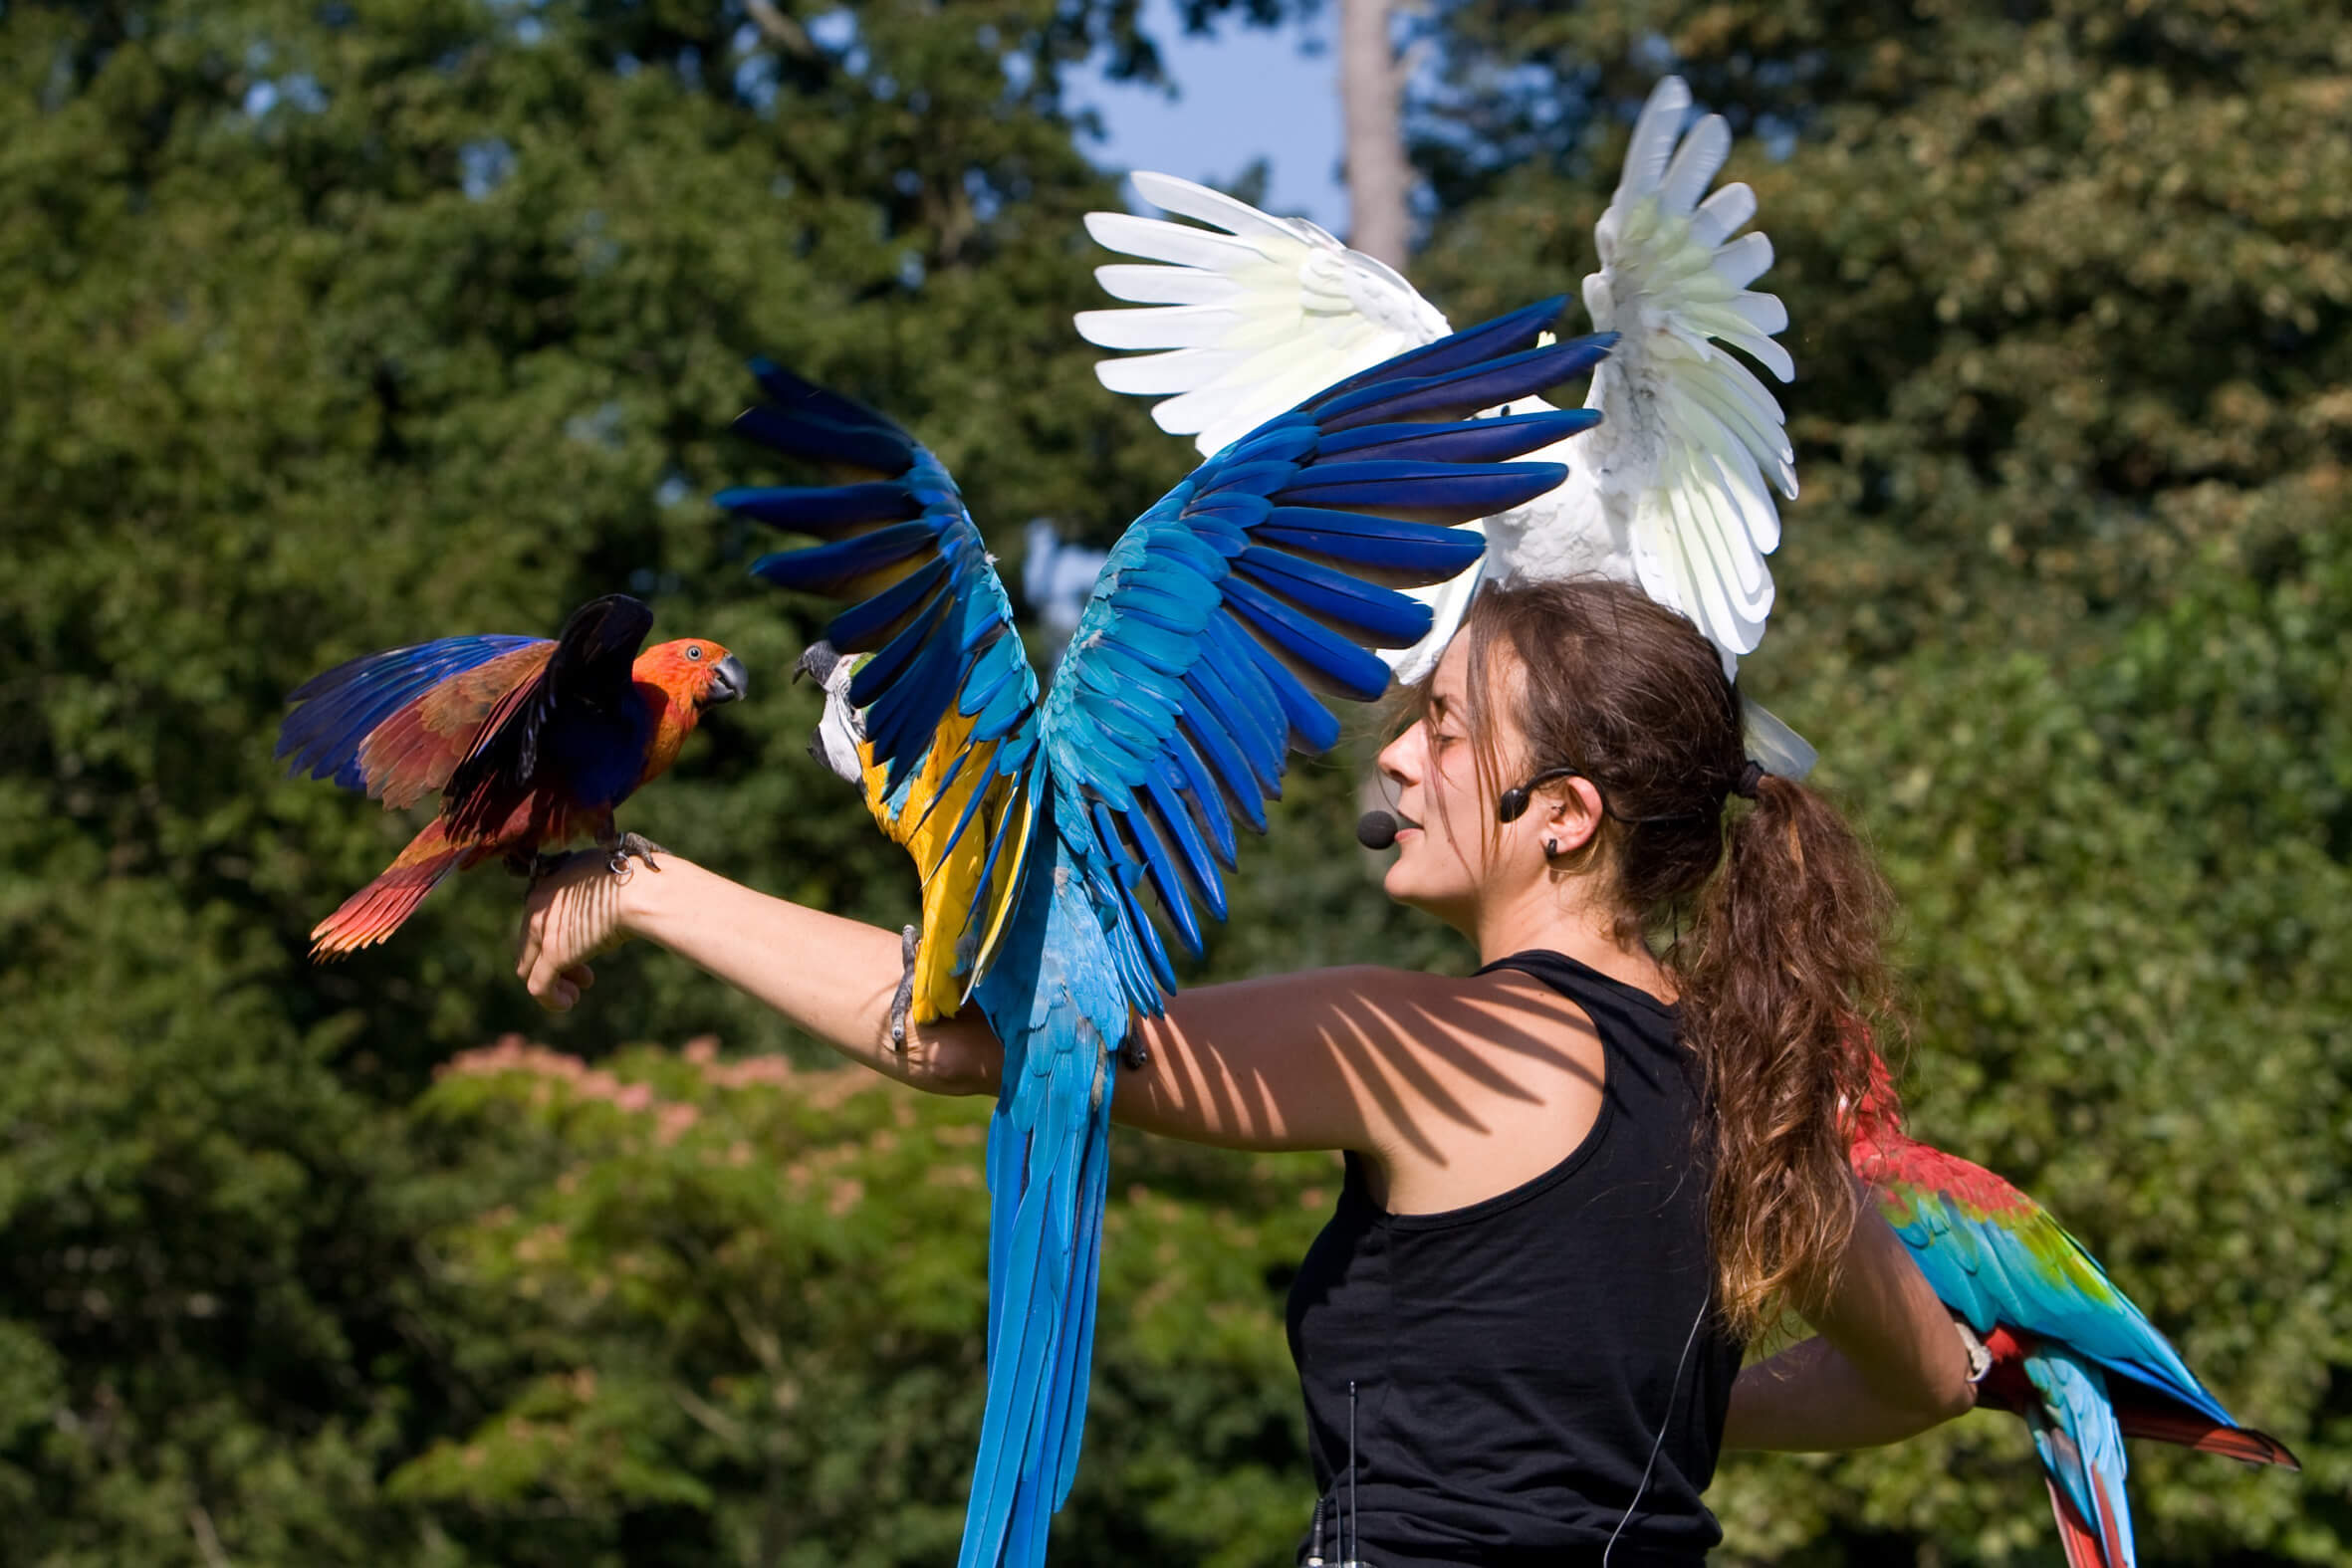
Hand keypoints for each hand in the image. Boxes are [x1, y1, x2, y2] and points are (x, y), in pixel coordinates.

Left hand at [517, 850, 632, 1010]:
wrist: (641, 888)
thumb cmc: (636, 882)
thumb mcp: (605, 885)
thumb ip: (592, 897)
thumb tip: (605, 909)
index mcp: (549, 882)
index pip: (538, 921)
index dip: (559, 940)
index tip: (584, 950)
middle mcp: (537, 904)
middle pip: (531, 945)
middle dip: (557, 964)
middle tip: (585, 976)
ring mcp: (541, 929)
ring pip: (529, 968)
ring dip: (553, 984)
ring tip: (576, 993)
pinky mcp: (552, 953)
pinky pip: (538, 986)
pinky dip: (551, 1000)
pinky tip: (568, 1005)